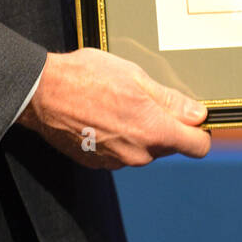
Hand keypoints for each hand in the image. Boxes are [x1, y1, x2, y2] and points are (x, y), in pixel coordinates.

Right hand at [17, 46, 211, 168]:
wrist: (43, 93)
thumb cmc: (87, 77)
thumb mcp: (135, 76)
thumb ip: (169, 100)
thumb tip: (197, 113)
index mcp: (153, 130)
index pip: (197, 146)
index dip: (198, 131)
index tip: (192, 118)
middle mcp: (139, 154)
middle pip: (168, 145)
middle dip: (163, 125)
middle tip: (143, 98)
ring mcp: (117, 162)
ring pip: (143, 149)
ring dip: (139, 131)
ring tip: (117, 103)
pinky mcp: (98, 164)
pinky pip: (121, 153)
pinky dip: (118, 138)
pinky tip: (101, 116)